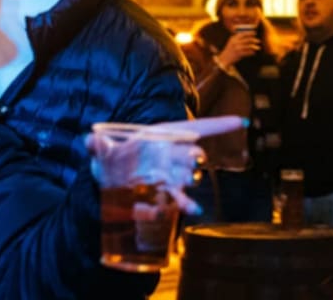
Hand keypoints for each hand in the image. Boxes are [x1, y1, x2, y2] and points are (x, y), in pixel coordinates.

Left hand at [87, 116, 245, 213]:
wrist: (110, 180)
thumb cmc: (112, 157)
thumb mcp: (102, 149)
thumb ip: (97, 145)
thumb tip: (91, 142)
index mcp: (163, 135)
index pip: (194, 128)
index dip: (218, 124)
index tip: (241, 121)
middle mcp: (172, 154)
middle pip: (189, 153)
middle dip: (190, 156)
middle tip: (190, 157)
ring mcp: (172, 174)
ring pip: (187, 175)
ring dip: (187, 179)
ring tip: (190, 186)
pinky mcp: (166, 193)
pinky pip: (179, 198)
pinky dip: (185, 203)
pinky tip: (193, 209)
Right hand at [218, 27, 259, 67]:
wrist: (225, 58)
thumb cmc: (230, 50)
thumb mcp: (232, 42)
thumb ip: (238, 38)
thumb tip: (248, 35)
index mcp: (233, 38)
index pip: (243, 33)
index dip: (249, 33)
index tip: (255, 33)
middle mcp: (235, 42)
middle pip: (247, 39)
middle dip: (254, 40)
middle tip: (258, 41)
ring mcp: (237, 48)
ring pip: (248, 46)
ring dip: (254, 47)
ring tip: (258, 48)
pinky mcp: (238, 54)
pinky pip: (247, 52)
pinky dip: (251, 52)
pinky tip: (254, 53)